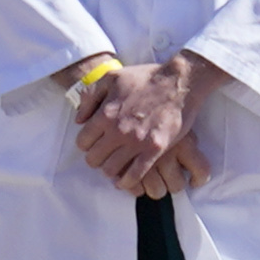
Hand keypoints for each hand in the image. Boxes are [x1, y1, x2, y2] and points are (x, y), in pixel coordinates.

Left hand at [68, 51, 203, 199]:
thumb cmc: (146, 77)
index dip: (86, 144)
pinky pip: (135, 174)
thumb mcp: (111, 77)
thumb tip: (79, 119)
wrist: (180, 81)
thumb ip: (90, 97)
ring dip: (110, 170)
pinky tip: (126, 181)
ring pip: (111, 169)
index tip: (94, 144)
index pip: (82, 142)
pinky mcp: (155, 149)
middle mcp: (118, 130)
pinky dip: (127, 182)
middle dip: (96, 158)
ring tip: (116, 167)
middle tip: (105, 156)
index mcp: (105, 114)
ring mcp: (137, 141)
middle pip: (94, 159)